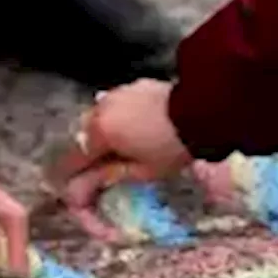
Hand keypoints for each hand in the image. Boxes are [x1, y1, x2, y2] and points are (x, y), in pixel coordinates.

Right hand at [53, 79, 194, 238]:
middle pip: (84, 138)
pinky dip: (118, 120)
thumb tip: (87, 185)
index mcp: (99, 132)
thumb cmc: (172, 147)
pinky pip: (115, 106)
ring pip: (98, 119)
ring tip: (123, 150)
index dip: (75, 177)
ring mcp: (116, 93)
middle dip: (90, 156)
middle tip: (104, 172)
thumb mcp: (142, 171)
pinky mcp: (132, 86)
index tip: (80, 191)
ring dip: (104, 136)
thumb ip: (110, 174)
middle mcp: (100, 109)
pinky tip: (135, 128)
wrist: (203, 110)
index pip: (74, 159)